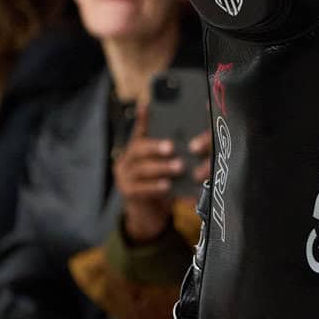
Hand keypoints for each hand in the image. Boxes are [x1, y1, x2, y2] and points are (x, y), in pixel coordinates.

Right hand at [115, 115, 210, 245]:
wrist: (149, 214)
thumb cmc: (163, 185)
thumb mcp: (167, 167)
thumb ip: (173, 156)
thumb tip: (194, 145)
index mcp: (136, 149)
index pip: (139, 130)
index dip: (143, 118)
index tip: (147, 104)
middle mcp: (126, 159)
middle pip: (138, 148)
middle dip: (155, 146)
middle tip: (172, 147)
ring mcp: (124, 176)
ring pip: (141, 168)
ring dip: (161, 167)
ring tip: (179, 167)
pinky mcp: (127, 193)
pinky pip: (140, 189)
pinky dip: (155, 186)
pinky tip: (167, 186)